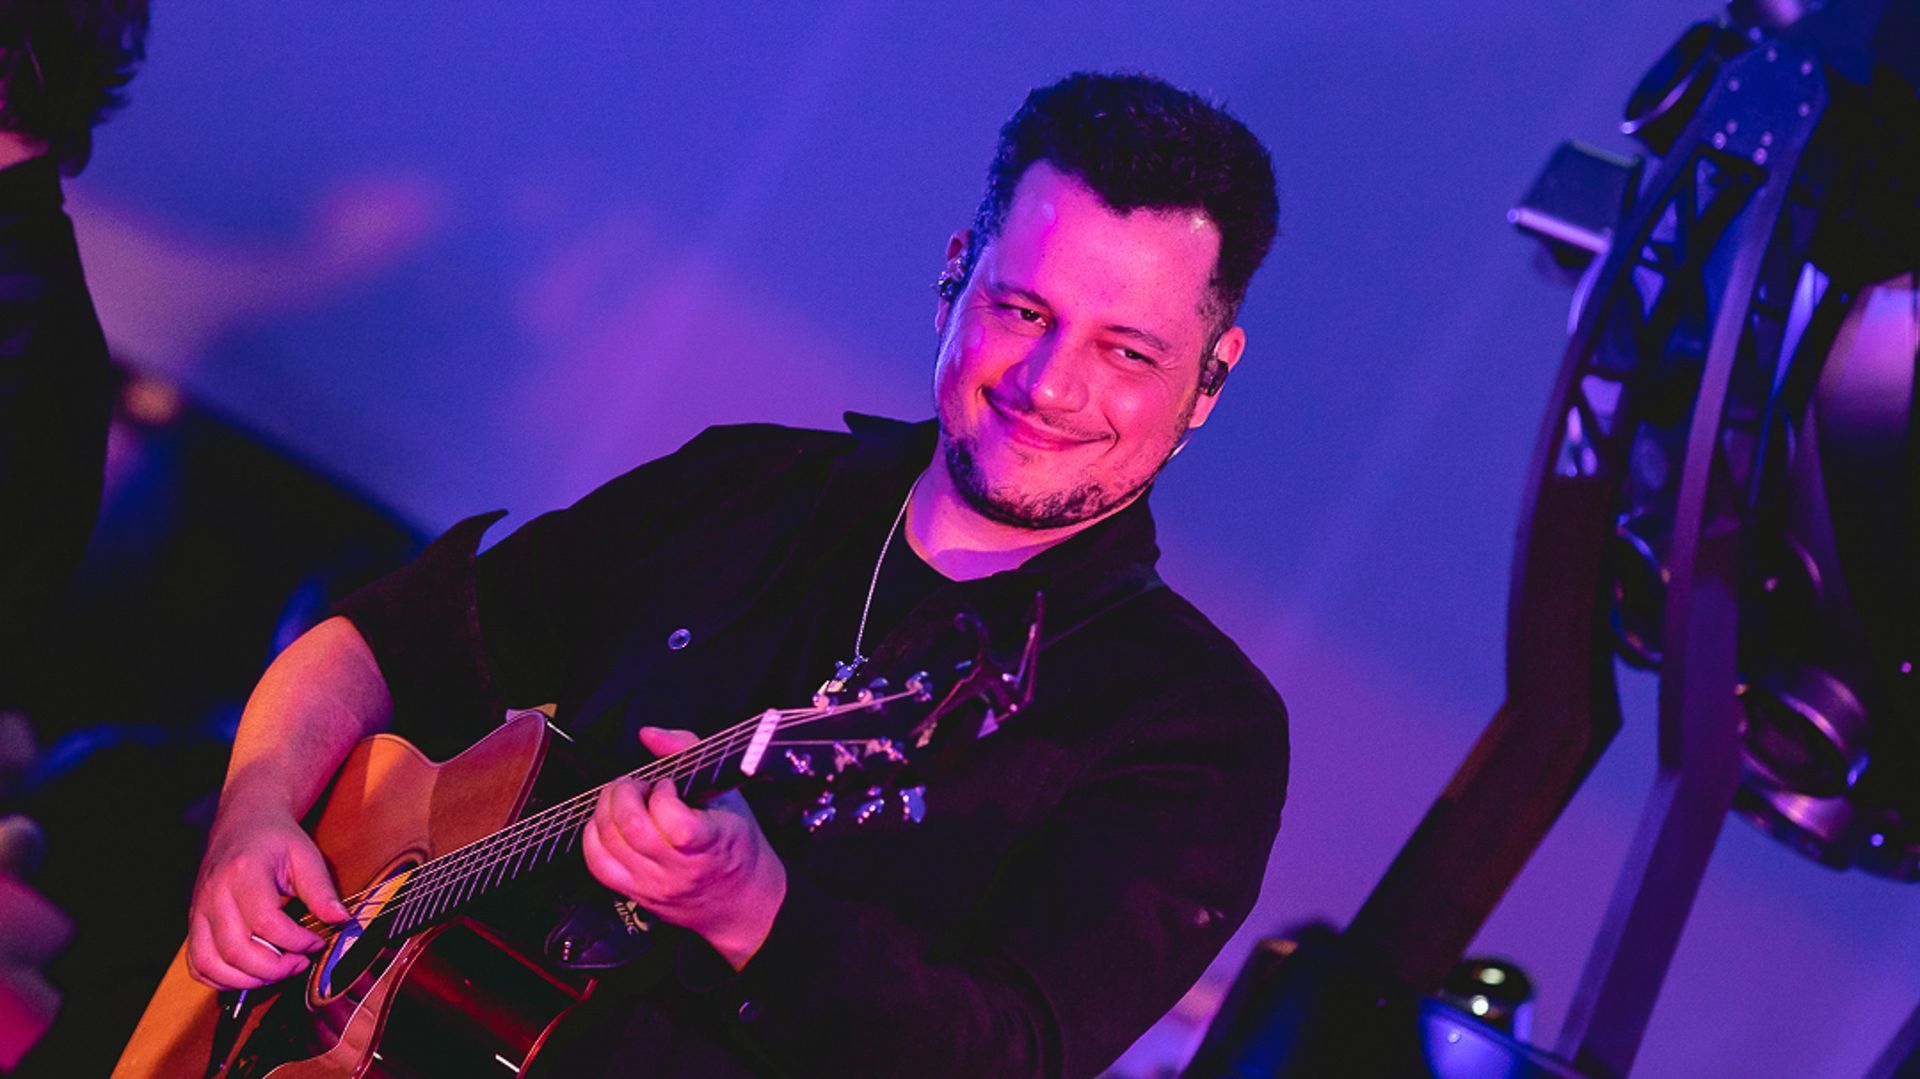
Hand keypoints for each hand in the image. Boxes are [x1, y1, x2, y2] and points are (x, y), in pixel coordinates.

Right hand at [185, 803, 349, 989]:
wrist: (244, 822)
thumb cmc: (276, 839)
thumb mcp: (306, 855)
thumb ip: (322, 891)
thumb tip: (341, 920)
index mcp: (244, 873)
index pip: (266, 922)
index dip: (295, 941)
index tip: (316, 942)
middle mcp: (214, 893)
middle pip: (236, 949)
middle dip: (274, 968)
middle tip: (300, 962)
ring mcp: (198, 910)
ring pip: (210, 962)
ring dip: (247, 980)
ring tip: (278, 971)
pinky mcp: (194, 923)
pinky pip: (197, 964)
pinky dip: (221, 979)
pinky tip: (249, 975)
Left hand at [582, 727, 786, 969]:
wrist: (741, 900)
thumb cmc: (736, 847)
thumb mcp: (728, 794)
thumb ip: (688, 754)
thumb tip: (651, 735)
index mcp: (711, 844)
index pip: (675, 823)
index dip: (662, 793)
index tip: (668, 785)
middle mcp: (678, 870)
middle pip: (630, 829)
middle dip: (624, 793)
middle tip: (637, 785)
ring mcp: (652, 885)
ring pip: (607, 844)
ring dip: (607, 810)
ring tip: (625, 801)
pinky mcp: (634, 894)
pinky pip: (597, 863)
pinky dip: (594, 835)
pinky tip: (610, 823)